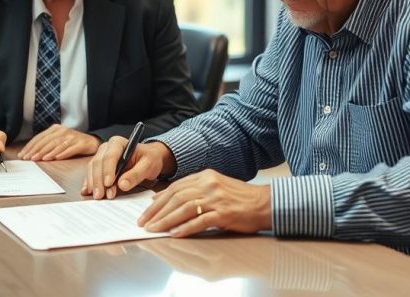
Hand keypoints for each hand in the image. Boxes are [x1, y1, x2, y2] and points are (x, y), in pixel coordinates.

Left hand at [19, 125, 100, 160]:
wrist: (92, 141)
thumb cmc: (72, 143)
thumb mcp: (58, 140)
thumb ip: (47, 144)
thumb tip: (31, 153)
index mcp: (55, 129)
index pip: (40, 138)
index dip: (30, 146)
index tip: (23, 155)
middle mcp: (63, 131)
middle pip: (47, 141)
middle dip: (36, 150)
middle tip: (28, 158)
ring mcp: (73, 137)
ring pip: (57, 145)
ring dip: (47, 152)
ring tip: (39, 159)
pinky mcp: (81, 143)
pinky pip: (70, 149)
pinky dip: (62, 153)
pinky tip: (56, 158)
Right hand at [81, 140, 175, 199]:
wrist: (149, 159)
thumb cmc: (149, 159)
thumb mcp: (148, 165)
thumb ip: (136, 174)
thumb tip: (122, 185)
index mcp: (118, 143)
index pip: (110, 156)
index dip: (108, 170)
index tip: (108, 183)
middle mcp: (107, 148)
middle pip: (98, 163)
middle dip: (99, 180)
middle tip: (101, 195)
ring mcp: (101, 156)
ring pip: (92, 169)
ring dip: (94, 183)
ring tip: (97, 196)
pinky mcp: (99, 166)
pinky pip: (91, 173)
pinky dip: (89, 183)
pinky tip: (88, 192)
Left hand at [138, 169, 270, 236]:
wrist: (264, 203)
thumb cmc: (240, 197)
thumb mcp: (216, 185)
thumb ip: (195, 189)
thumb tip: (169, 198)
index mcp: (206, 176)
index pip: (175, 186)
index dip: (158, 199)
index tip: (147, 210)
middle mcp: (209, 184)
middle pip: (176, 197)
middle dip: (156, 211)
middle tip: (144, 222)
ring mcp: (216, 198)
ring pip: (184, 208)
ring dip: (166, 220)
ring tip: (154, 229)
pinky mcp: (223, 213)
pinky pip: (199, 220)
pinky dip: (185, 228)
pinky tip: (175, 233)